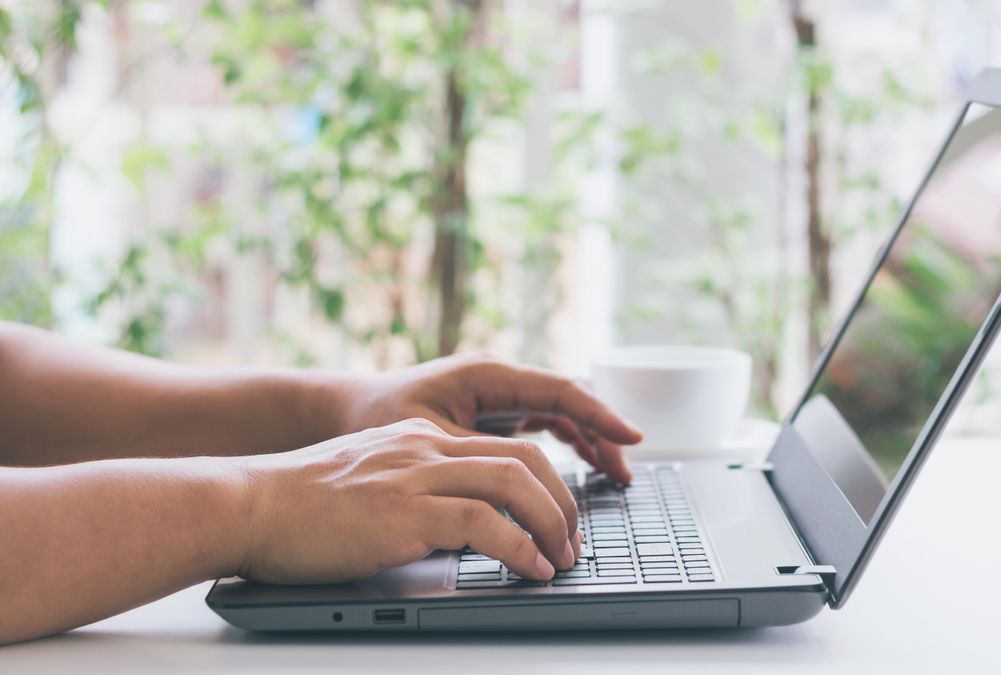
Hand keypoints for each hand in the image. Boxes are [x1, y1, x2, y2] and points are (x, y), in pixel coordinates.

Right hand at [236, 418, 581, 584]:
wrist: (246, 505)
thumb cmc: (298, 506)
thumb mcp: (370, 481)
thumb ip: (414, 489)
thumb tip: (458, 526)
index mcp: (420, 439)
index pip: (505, 448)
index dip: (546, 484)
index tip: (559, 518)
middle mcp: (425, 447)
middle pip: (524, 460)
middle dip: (562, 503)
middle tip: (571, 542)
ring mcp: (417, 476)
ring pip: (516, 484)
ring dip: (552, 526)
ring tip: (562, 560)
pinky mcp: (406, 512)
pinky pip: (486, 524)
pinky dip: (520, 549)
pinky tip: (531, 570)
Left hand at [329, 354, 642, 482]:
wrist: (338, 412)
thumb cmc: (374, 420)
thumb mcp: (428, 441)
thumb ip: (476, 461)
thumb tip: (520, 488)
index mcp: (486, 374)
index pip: (559, 391)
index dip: (598, 416)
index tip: (630, 437)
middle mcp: (497, 379)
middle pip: (567, 403)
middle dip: (601, 434)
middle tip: (626, 470)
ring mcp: (496, 395)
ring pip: (559, 414)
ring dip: (589, 441)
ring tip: (616, 476)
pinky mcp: (491, 414)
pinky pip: (542, 424)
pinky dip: (567, 444)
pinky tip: (585, 468)